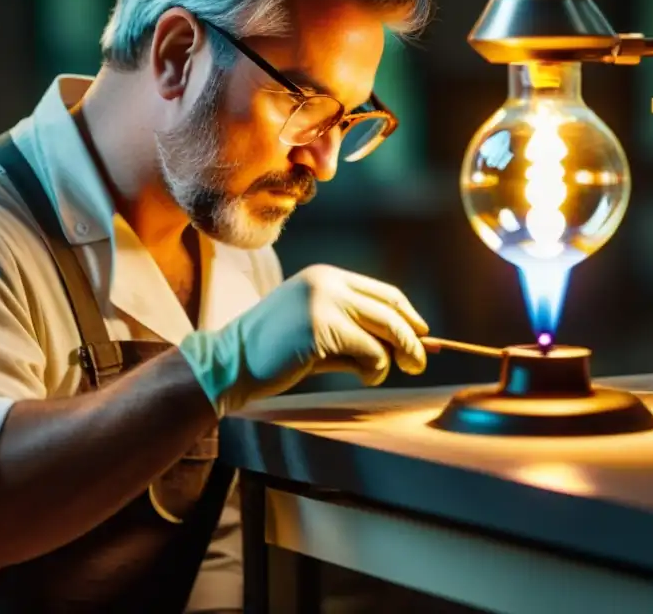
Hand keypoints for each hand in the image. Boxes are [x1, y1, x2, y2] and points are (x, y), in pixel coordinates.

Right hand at [179, 264, 429, 415]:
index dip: (407, 314)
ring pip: (385, 330)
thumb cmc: (276, 353)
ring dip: (395, 358)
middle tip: (419, 364)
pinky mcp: (321, 328)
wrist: (230, 362)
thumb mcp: (318, 331)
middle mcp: (327, 282)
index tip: (421, 334)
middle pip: (390, 308)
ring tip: (381, 375)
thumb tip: (405, 346)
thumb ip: (355, 331)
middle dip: (412, 339)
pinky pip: (371, 352)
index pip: (382, 291)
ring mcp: (324, 302)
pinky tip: (365, 377)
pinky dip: (376, 370)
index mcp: (326, 276)